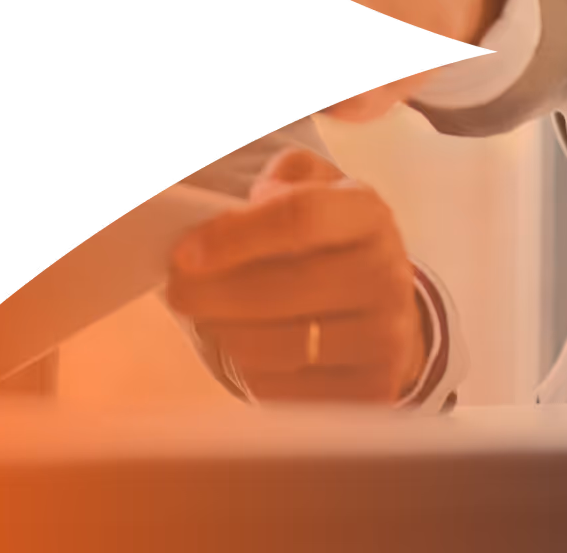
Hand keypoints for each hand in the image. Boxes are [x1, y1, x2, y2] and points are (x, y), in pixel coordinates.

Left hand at [165, 147, 427, 404]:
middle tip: (177, 290)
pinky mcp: (372, 390)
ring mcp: (384, 337)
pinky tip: (242, 345)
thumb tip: (258, 201)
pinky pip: (289, 388)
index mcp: (368, 212)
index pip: (300, 218)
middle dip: (213, 292)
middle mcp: (386, 273)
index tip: (185, 251)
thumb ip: (286, 176)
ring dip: (225, 332)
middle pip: (282, 289)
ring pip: (279, 345)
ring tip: (205, 316)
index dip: (235, 235)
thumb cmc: (333, 240)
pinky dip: (251, 370)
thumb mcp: (317, 187)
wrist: (389, 308)